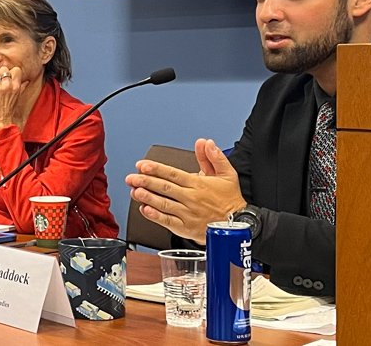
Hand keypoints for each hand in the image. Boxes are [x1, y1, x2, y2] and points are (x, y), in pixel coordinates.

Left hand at [0, 66, 30, 130]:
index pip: (16, 69)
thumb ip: (21, 87)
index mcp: (16, 86)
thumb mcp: (17, 97)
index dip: (11, 72)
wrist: (1, 120)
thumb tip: (26, 81)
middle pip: (4, 69)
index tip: (8, 77)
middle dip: (1, 73)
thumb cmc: (9, 110)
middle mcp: (8, 86)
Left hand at [124, 139, 245, 243]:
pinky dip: (155, 216)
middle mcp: (191, 198)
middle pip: (165, 188)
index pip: (173, 174)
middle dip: (146, 181)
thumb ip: (213, 157)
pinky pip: (168, 221)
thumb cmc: (230, 200)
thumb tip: (204, 142)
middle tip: (131, 177)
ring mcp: (187, 214)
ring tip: (134, 191)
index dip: (156, 169)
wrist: (238, 226)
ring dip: (147, 197)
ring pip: (163, 204)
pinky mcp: (185, 228)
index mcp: (198, 184)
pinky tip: (145, 210)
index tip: (142, 165)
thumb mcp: (227, 174)